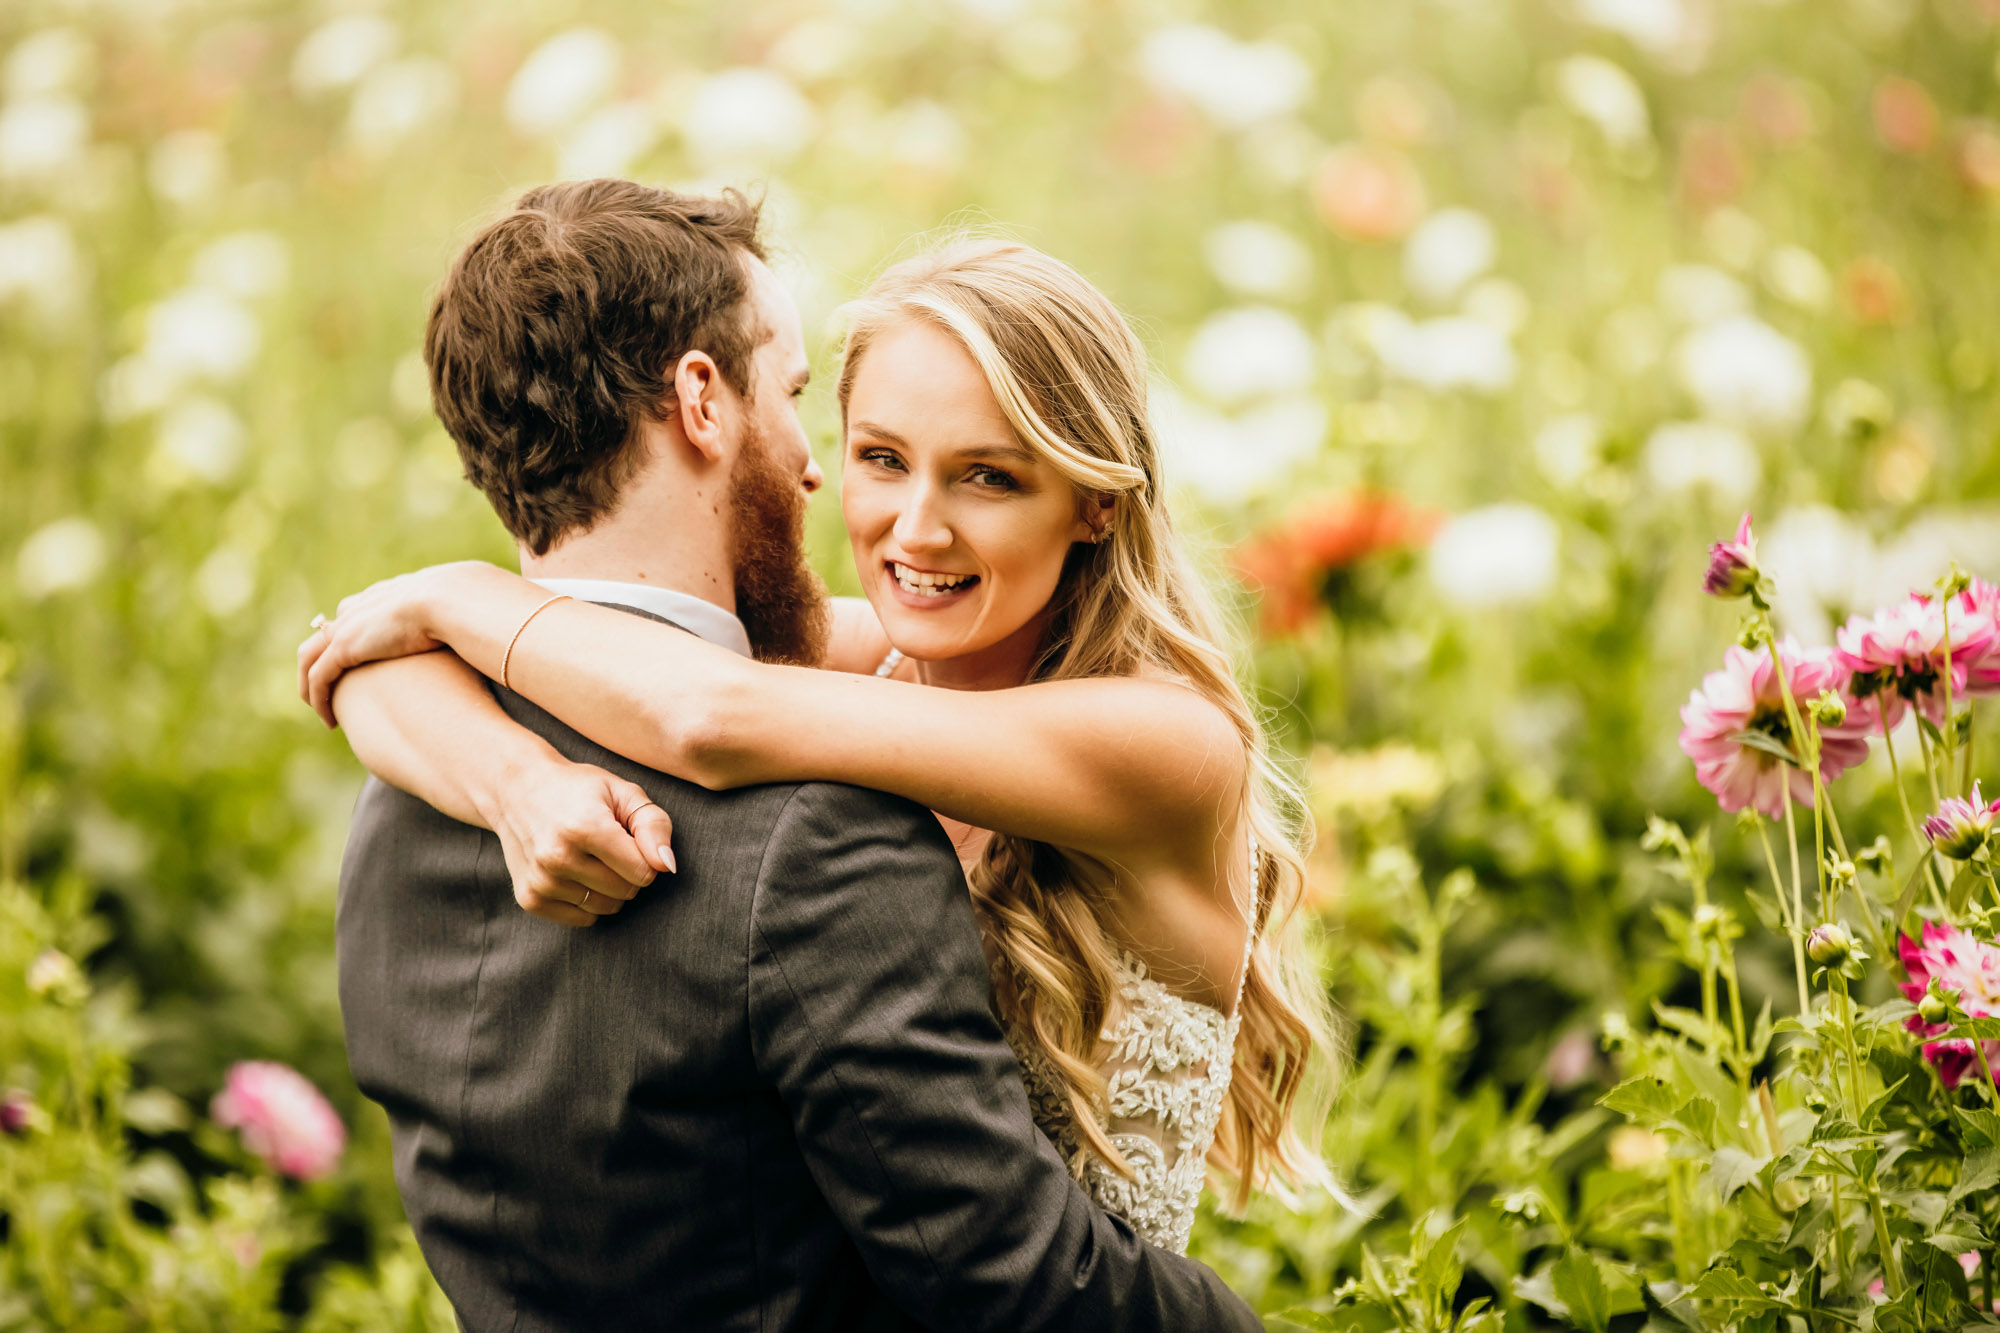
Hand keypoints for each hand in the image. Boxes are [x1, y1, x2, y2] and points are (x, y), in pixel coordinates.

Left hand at [297, 562, 491, 726]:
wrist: (458, 602)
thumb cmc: (478, 607)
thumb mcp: (476, 610)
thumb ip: (478, 619)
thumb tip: (505, 626)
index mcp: (396, 595)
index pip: (365, 611)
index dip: (361, 634)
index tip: (367, 660)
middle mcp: (367, 607)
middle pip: (332, 629)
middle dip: (328, 655)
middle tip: (335, 686)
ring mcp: (352, 626)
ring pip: (314, 655)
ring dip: (312, 682)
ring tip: (322, 709)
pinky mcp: (345, 648)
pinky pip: (319, 677)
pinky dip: (318, 698)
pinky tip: (327, 719)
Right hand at [484, 756, 678, 928]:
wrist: (516, 789)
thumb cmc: (579, 789)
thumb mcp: (623, 792)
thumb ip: (654, 825)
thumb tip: (667, 866)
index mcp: (585, 827)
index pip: (643, 872)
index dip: (645, 855)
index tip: (629, 837)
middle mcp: (558, 857)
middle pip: (627, 891)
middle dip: (627, 871)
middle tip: (607, 845)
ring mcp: (541, 881)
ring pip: (606, 907)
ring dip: (608, 887)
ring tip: (589, 856)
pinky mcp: (529, 898)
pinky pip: (583, 918)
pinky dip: (587, 901)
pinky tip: (573, 872)